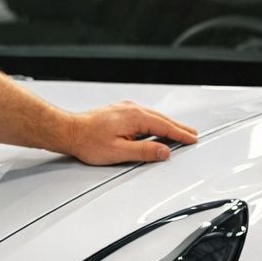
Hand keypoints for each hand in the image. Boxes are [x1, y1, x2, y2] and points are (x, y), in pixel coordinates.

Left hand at [60, 102, 197, 165]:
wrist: (69, 130)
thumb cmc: (88, 140)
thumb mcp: (119, 151)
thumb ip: (144, 151)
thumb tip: (163, 151)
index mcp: (135, 117)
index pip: (165, 127)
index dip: (180, 135)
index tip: (192, 139)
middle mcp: (131, 109)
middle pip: (162, 119)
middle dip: (178, 128)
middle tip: (192, 135)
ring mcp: (125, 109)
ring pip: (153, 117)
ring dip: (167, 124)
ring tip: (179, 132)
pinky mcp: (119, 111)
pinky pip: (144, 116)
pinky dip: (155, 122)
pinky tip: (156, 127)